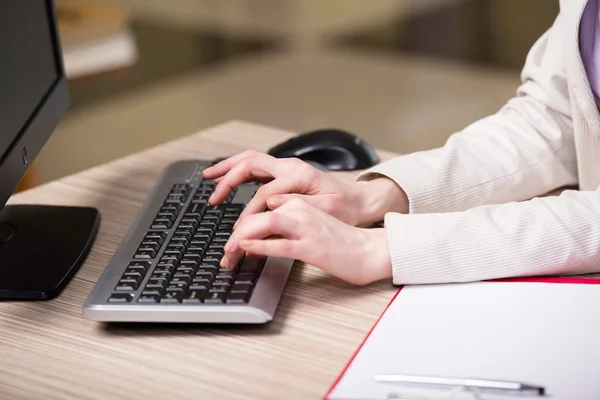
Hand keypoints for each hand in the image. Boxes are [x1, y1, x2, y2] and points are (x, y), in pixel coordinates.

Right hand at [202, 150, 407, 225]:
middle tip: (212, 195)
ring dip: (228, 169)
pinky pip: (257, 168)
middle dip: (227, 177)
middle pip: (250, 163)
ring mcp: (286, 168)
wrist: (359, 201)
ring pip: (250, 161)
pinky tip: (227, 179)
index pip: (264, 192)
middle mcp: (290, 167)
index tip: (239, 230)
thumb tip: (270, 205)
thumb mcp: (326, 210)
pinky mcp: (285, 173)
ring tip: (209, 178)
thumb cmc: (345, 207)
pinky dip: (239, 172)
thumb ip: (297, 206)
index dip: (249, 212)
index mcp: (299, 175)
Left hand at [221, 198, 391, 285]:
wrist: (371, 251)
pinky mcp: (312, 246)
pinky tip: (247, 250)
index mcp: (299, 203)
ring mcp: (306, 227)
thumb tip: (254, 240)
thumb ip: (283, 228)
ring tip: (230, 253)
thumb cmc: (340, 243)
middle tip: (225, 253)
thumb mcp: (308, 229)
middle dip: (234, 234)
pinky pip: (279, 243)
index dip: (240, 226)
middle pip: (256, 215)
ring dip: (241, 239)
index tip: (231, 243)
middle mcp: (300, 210)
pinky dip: (259, 246)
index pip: (260, 210)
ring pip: (263, 225)